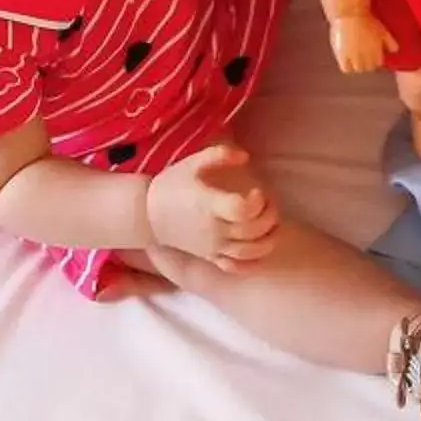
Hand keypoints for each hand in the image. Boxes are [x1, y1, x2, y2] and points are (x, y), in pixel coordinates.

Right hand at [144, 144, 278, 267]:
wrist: (148, 214)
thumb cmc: (172, 185)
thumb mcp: (192, 163)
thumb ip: (220, 154)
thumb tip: (246, 156)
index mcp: (209, 205)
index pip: (242, 210)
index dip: (258, 201)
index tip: (258, 191)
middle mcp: (213, 229)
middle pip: (252, 230)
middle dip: (269, 216)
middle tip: (267, 203)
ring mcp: (213, 246)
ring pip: (249, 252)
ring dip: (268, 240)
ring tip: (272, 224)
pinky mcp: (210, 256)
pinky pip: (236, 266)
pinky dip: (254, 262)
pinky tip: (261, 249)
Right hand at [330, 13, 395, 75]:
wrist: (350, 14)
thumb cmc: (367, 21)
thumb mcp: (383, 31)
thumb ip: (390, 42)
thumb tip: (394, 51)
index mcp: (377, 51)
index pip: (379, 64)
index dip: (375, 60)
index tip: (372, 56)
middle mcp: (367, 56)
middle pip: (369, 68)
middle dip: (367, 64)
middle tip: (363, 57)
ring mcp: (354, 57)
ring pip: (358, 69)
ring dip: (357, 66)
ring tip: (355, 59)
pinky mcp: (343, 56)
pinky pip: (346, 69)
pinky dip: (347, 66)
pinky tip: (346, 60)